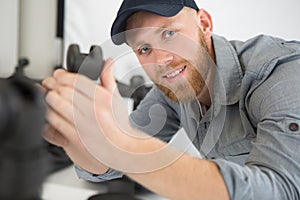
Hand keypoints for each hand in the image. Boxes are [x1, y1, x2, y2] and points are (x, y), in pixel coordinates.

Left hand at [42, 59, 120, 173]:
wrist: (122, 149)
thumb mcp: (116, 99)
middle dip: (51, 85)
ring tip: (50, 98)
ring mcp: (83, 126)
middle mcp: (93, 111)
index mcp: (103, 98)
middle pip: (62, 91)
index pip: (75, 80)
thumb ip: (109, 78)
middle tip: (49, 84)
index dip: (61, 75)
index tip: (57, 75)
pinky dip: (48, 116)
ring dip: (48, 100)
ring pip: (54, 106)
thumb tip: (108, 61)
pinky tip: (51, 113)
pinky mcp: (75, 139)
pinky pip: (53, 124)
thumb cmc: (119, 125)